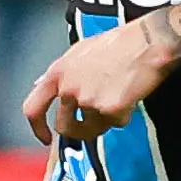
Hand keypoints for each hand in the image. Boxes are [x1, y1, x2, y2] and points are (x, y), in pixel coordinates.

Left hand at [21, 19, 177, 144]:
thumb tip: (39, 84)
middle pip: (65, 127)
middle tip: (92, 125)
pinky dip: (124, 116)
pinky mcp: (109, 110)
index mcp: (58, 73)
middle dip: (78, 130)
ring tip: (117, 99)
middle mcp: (69, 89)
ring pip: (93, 128)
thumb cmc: (118, 43)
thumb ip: (60, 72)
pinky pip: (115, 124)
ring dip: (104, 121)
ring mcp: (88, 101)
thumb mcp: (79, 51)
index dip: (37, 128)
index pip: (33, 108)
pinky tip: (130, 97)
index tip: (46, 138)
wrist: (147, 42)